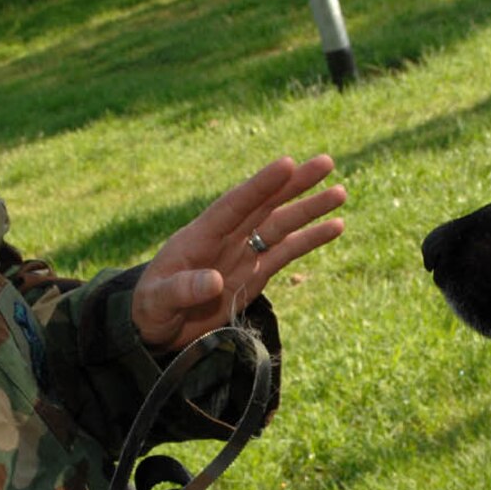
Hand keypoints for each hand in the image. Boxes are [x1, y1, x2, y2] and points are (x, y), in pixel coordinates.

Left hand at [130, 155, 345, 350]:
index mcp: (200, 236)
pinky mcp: (255, 273)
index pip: (234, 205)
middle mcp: (226, 238)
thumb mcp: (158, 301)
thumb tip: (214, 280)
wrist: (155, 327)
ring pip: (281, 225)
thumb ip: (183, 289)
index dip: (260, 185)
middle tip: (326, 162)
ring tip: (340, 191)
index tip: (286, 164)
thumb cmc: (150, 309)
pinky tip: (336, 226)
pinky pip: (287, 252)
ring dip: (309, 208)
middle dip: (294, 184)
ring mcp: (243, 254)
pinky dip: (310, 239)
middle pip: (265, 205)